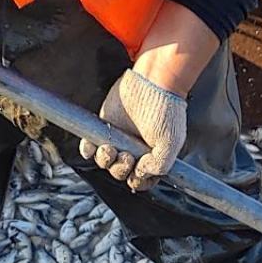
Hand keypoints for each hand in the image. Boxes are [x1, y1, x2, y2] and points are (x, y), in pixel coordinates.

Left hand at [79, 0, 218, 191]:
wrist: (153, 80)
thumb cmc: (167, 109)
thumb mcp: (172, 143)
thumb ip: (159, 165)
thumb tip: (140, 173)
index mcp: (152, 158)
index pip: (141, 182)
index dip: (137, 181)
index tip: (138, 171)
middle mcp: (134, 152)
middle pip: (120, 174)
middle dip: (121, 169)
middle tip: (127, 156)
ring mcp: (118, 140)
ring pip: (105, 163)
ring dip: (105, 162)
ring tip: (111, 149)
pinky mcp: (103, 128)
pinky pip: (90, 148)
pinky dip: (89, 150)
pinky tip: (96, 146)